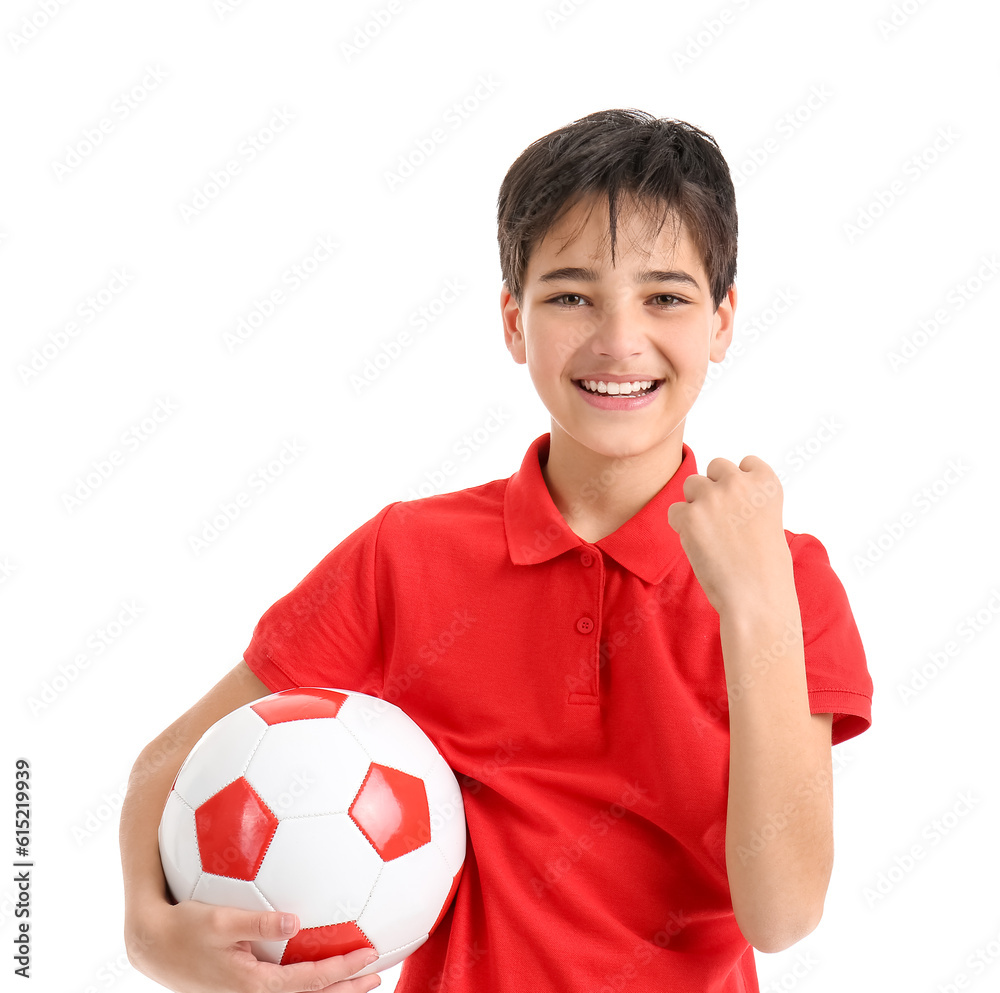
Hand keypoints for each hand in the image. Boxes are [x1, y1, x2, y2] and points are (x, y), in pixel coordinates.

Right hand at [125, 898, 381, 992]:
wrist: (153, 946)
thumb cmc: (185, 928)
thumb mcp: (219, 920)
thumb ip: (258, 922)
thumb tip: (295, 919)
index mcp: (253, 985)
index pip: (310, 981)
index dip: (342, 969)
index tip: (370, 955)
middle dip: (346, 989)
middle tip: (378, 976)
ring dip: (331, 988)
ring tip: (360, 978)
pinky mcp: (243, 988)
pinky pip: (285, 988)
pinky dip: (309, 981)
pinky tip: (320, 965)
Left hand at [666, 455, 792, 614]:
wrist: (756, 598)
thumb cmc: (765, 567)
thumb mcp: (768, 519)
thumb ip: (747, 498)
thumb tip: (717, 489)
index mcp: (766, 482)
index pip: (745, 462)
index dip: (739, 484)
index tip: (743, 508)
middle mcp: (739, 482)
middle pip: (715, 466)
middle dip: (714, 488)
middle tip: (723, 522)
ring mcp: (713, 496)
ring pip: (691, 484)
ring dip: (696, 504)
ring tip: (711, 534)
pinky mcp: (690, 515)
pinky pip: (674, 510)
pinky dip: (681, 526)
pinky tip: (698, 545)